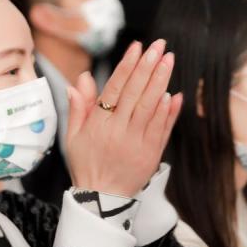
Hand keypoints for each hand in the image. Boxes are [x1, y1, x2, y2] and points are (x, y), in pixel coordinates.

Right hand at [65, 40, 182, 196]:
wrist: (101, 199)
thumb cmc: (86, 164)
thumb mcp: (73, 136)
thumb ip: (79, 107)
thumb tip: (82, 80)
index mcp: (98, 125)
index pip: (115, 89)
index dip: (127, 66)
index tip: (137, 47)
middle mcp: (119, 131)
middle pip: (136, 93)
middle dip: (148, 67)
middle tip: (159, 47)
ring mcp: (137, 143)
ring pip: (151, 107)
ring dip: (161, 82)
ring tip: (169, 61)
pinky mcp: (151, 154)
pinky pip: (162, 128)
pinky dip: (168, 111)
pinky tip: (173, 94)